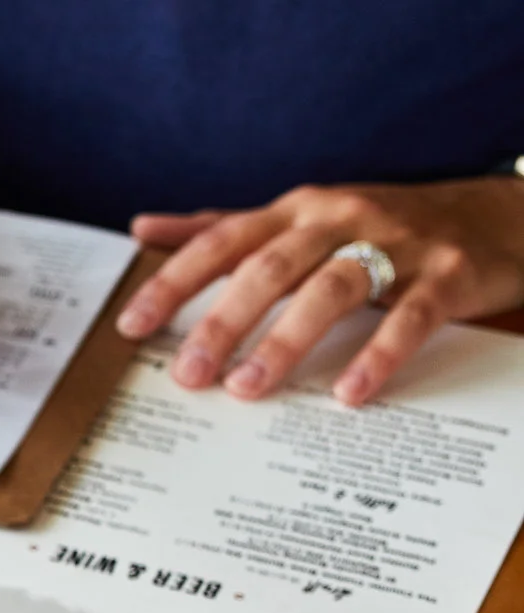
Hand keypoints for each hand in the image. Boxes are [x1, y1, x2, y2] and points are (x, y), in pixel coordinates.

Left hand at [116, 178, 523, 405]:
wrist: (496, 214)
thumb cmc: (378, 225)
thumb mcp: (299, 219)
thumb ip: (223, 227)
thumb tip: (143, 228)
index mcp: (297, 211)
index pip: (223, 242)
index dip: (175, 282)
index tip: (132, 324)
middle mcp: (342, 218)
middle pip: (271, 268)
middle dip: (224, 322)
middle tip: (188, 374)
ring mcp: (398, 243)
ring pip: (332, 288)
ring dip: (285, 340)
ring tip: (248, 388)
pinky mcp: (449, 273)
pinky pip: (410, 317)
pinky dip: (378, 354)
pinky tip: (348, 394)